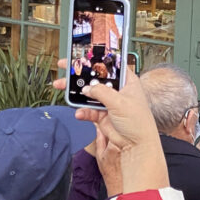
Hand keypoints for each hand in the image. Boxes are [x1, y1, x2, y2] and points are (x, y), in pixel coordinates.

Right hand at [53, 59, 167, 193]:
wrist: (135, 145)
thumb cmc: (138, 121)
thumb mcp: (120, 102)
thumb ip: (102, 92)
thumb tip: (87, 87)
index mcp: (128, 82)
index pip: (112, 66)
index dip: (98, 59)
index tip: (84, 54)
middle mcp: (118, 91)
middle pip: (96, 78)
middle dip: (80, 74)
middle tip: (65, 67)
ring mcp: (110, 103)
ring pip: (89, 93)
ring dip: (76, 92)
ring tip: (61, 87)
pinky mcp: (102, 116)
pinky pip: (88, 110)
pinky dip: (82, 111)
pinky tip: (79, 113)